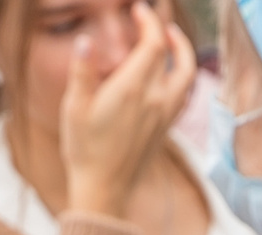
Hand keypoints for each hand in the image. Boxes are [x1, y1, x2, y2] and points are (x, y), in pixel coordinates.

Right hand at [60, 0, 195, 219]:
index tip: (138, 11)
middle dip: (167, 33)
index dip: (148, 22)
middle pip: (175, 56)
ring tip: (170, 42)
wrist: (104, 190)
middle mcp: (156, 99)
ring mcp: (164, 115)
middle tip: (155, 22)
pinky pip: (183, 94)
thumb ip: (83, 71)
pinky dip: (181, 76)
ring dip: (183, 54)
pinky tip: (168, 75)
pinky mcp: (165, 129)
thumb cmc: (85, 150)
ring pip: (187, 76)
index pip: (153, 43)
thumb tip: (86, 41)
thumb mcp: (75, 108)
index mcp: (133, 89)